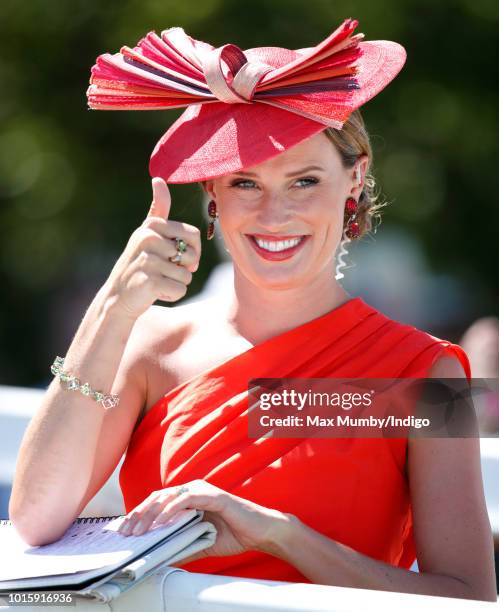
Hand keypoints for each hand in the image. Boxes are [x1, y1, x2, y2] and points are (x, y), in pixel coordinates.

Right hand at [102, 177, 200, 319]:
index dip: (192, 250)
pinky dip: (172, 295)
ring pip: (186, 275)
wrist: (118, 297)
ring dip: (176, 283)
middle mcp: (148, 238)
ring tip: (156, 280)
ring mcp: (148, 260)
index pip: (193, 235)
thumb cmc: (138, 263)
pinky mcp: (150, 281)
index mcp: (151, 225)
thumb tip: (158, 179)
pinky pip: (180, 289)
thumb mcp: (146, 233)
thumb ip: (157, 209)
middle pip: (193, 255)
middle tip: (165, 271)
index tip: (176, 257)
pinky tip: (155, 292)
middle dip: (186, 268)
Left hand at [116, 479, 294, 557]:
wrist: (260, 532)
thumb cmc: (234, 534)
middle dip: (139, 514)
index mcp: (189, 498)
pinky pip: (187, 500)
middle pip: (158, 498)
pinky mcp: (213, 495)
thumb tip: (160, 559)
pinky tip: (160, 522)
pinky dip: (171, 509)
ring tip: (138, 529)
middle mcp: (193, 490)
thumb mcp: (201, 544)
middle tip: (125, 531)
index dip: (140, 514)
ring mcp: (203, 491)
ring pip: (168, 497)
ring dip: (151, 513)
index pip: (158, 502)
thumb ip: (182, 547)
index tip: (124, 529)